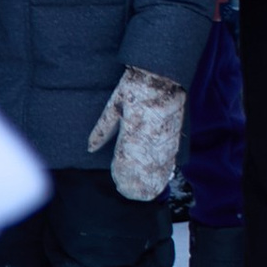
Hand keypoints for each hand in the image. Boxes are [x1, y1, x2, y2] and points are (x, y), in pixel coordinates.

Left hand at [88, 66, 186, 202]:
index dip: (123, 174)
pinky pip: (171, 153)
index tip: (120, 185)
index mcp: (133, 128)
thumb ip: (103, 128)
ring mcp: (165, 133)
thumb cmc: (136, 86)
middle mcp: (150, 134)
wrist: (162, 72)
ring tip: (148, 192)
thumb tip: (90, 148)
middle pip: (144, 165)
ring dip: (153, 178)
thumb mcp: (114, 105)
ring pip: (159, 162)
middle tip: (131, 194)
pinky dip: (167, 166)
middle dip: (137, 181)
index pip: (127, 159)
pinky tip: (164, 175)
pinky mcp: (176, 130)